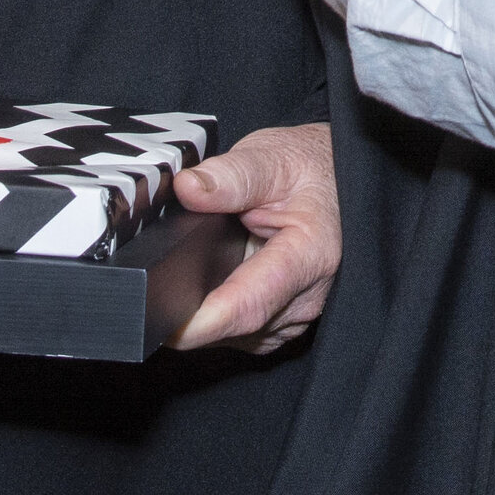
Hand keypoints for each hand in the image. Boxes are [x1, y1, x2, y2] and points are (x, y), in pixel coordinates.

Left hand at [168, 120, 338, 352]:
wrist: (340, 184)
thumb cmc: (309, 170)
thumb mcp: (271, 157)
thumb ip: (230, 175)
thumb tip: (187, 188)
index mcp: (309, 255)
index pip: (248, 306)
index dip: (201, 324)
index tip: (162, 324)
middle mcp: (308, 297)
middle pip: (236, 327)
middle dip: (192, 314)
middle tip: (154, 283)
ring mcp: (298, 315)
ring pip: (237, 336)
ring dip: (208, 315)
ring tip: (192, 271)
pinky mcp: (285, 322)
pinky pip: (244, 333)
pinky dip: (222, 316)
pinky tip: (213, 284)